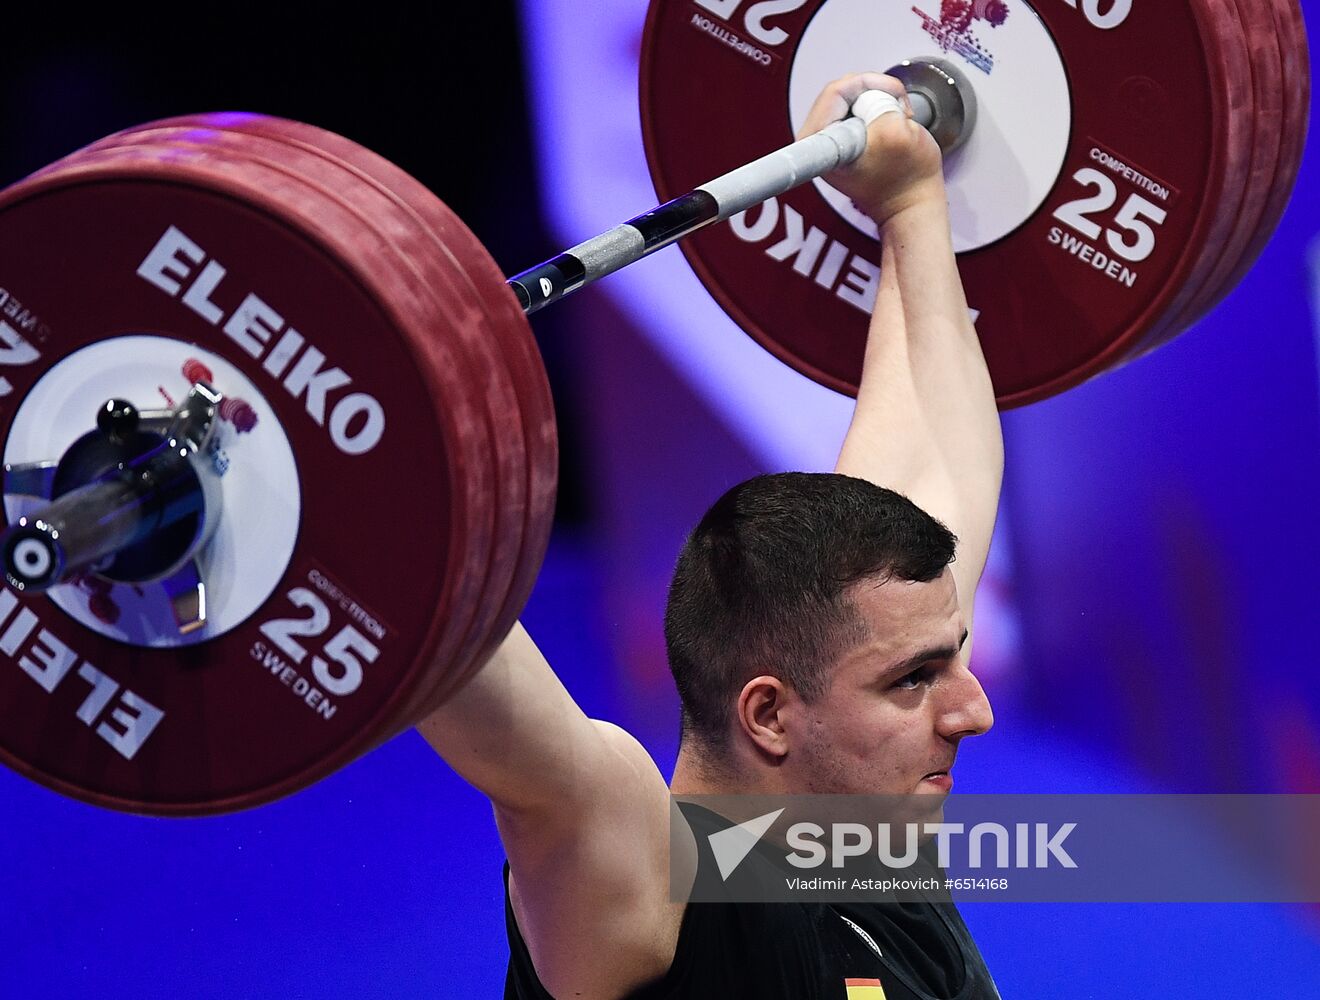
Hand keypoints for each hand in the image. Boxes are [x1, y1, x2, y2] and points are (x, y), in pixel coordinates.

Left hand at [798, 72, 944, 225]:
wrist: (910, 203)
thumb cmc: (905, 179)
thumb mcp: (897, 133)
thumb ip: (878, 104)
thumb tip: (871, 96)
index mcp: (820, 144)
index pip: (836, 91)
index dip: (867, 86)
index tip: (886, 102)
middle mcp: (817, 140)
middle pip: (842, 88)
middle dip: (875, 90)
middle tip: (898, 107)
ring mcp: (829, 138)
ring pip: (851, 93)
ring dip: (879, 97)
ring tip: (896, 116)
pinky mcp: (842, 136)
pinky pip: (858, 103)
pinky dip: (878, 105)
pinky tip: (890, 120)